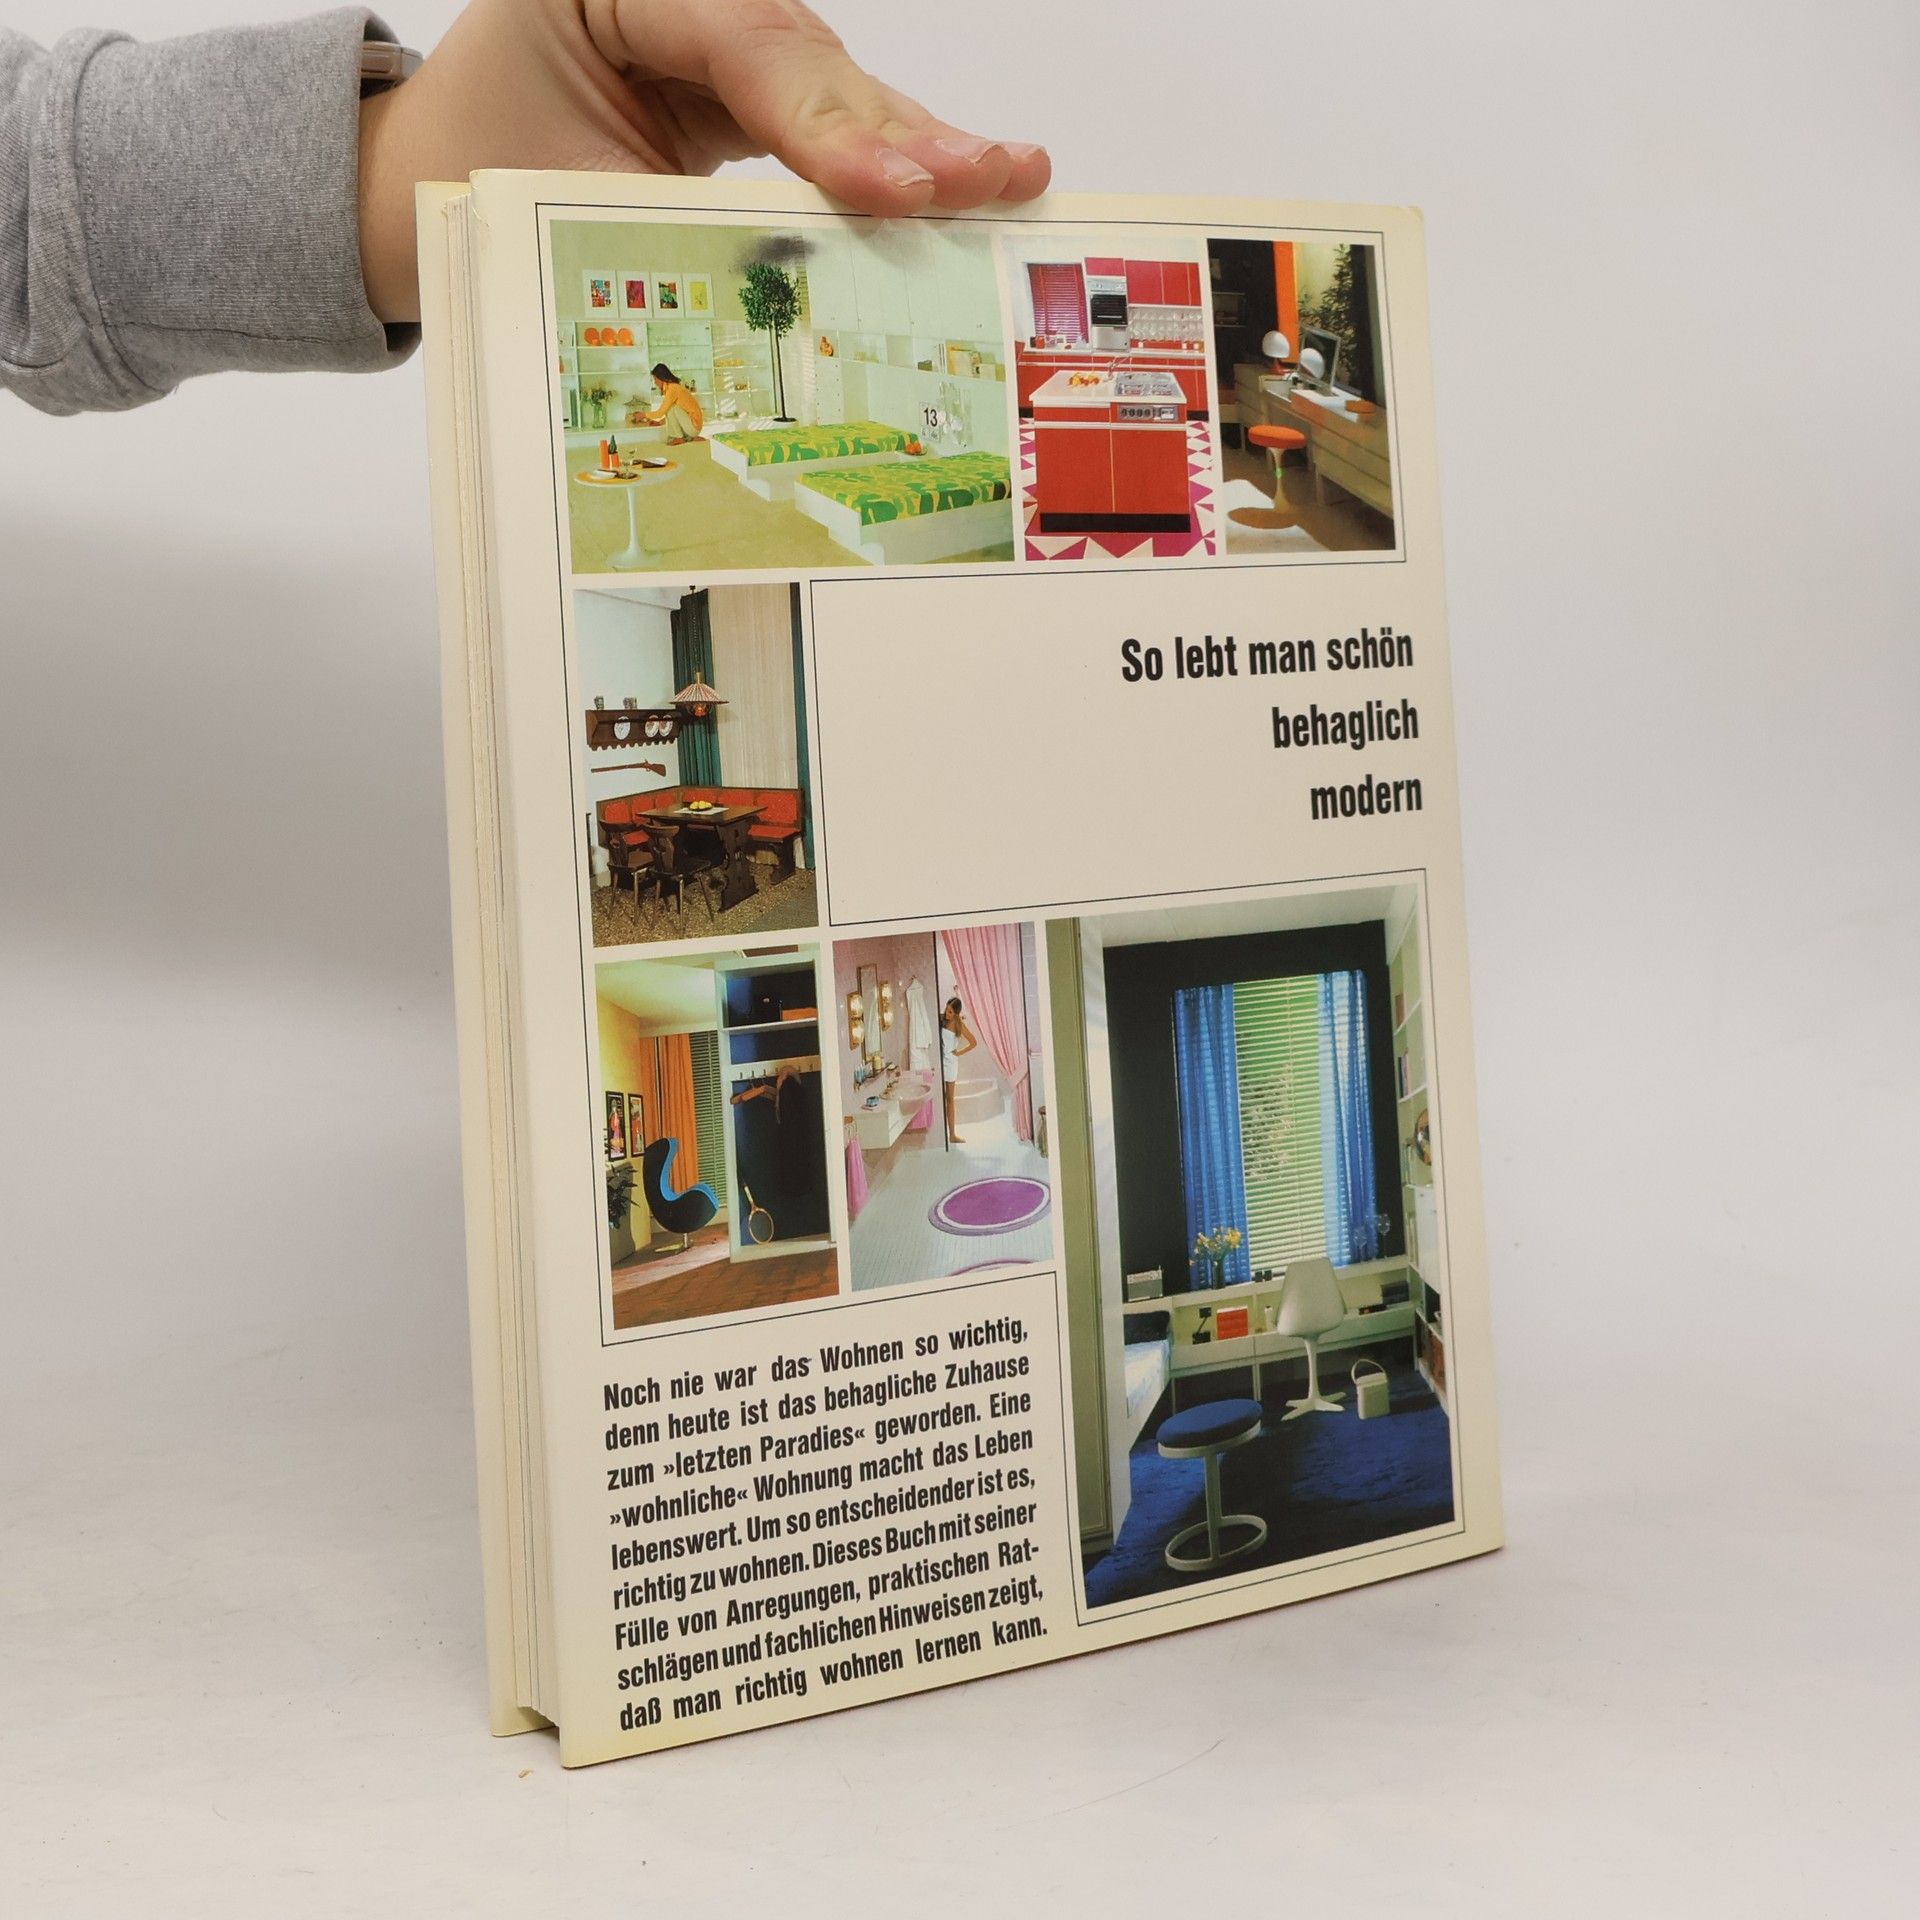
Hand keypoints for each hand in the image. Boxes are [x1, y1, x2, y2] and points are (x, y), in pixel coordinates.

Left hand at [358, 0, 1051, 321]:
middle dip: (896, 132)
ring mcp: (723, 34)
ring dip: (923, 146)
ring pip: (836, 87)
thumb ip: (682, 218)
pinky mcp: (751, 86)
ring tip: (1011, 179)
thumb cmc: (483, 181)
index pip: (743, 44)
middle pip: (809, 57)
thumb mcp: (563, 200)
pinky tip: (975, 178)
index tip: (890, 192)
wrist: (433, 179)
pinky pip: (833, 121)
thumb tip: (809, 281)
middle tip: (980, 182)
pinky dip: (897, 162)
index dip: (824, 123)